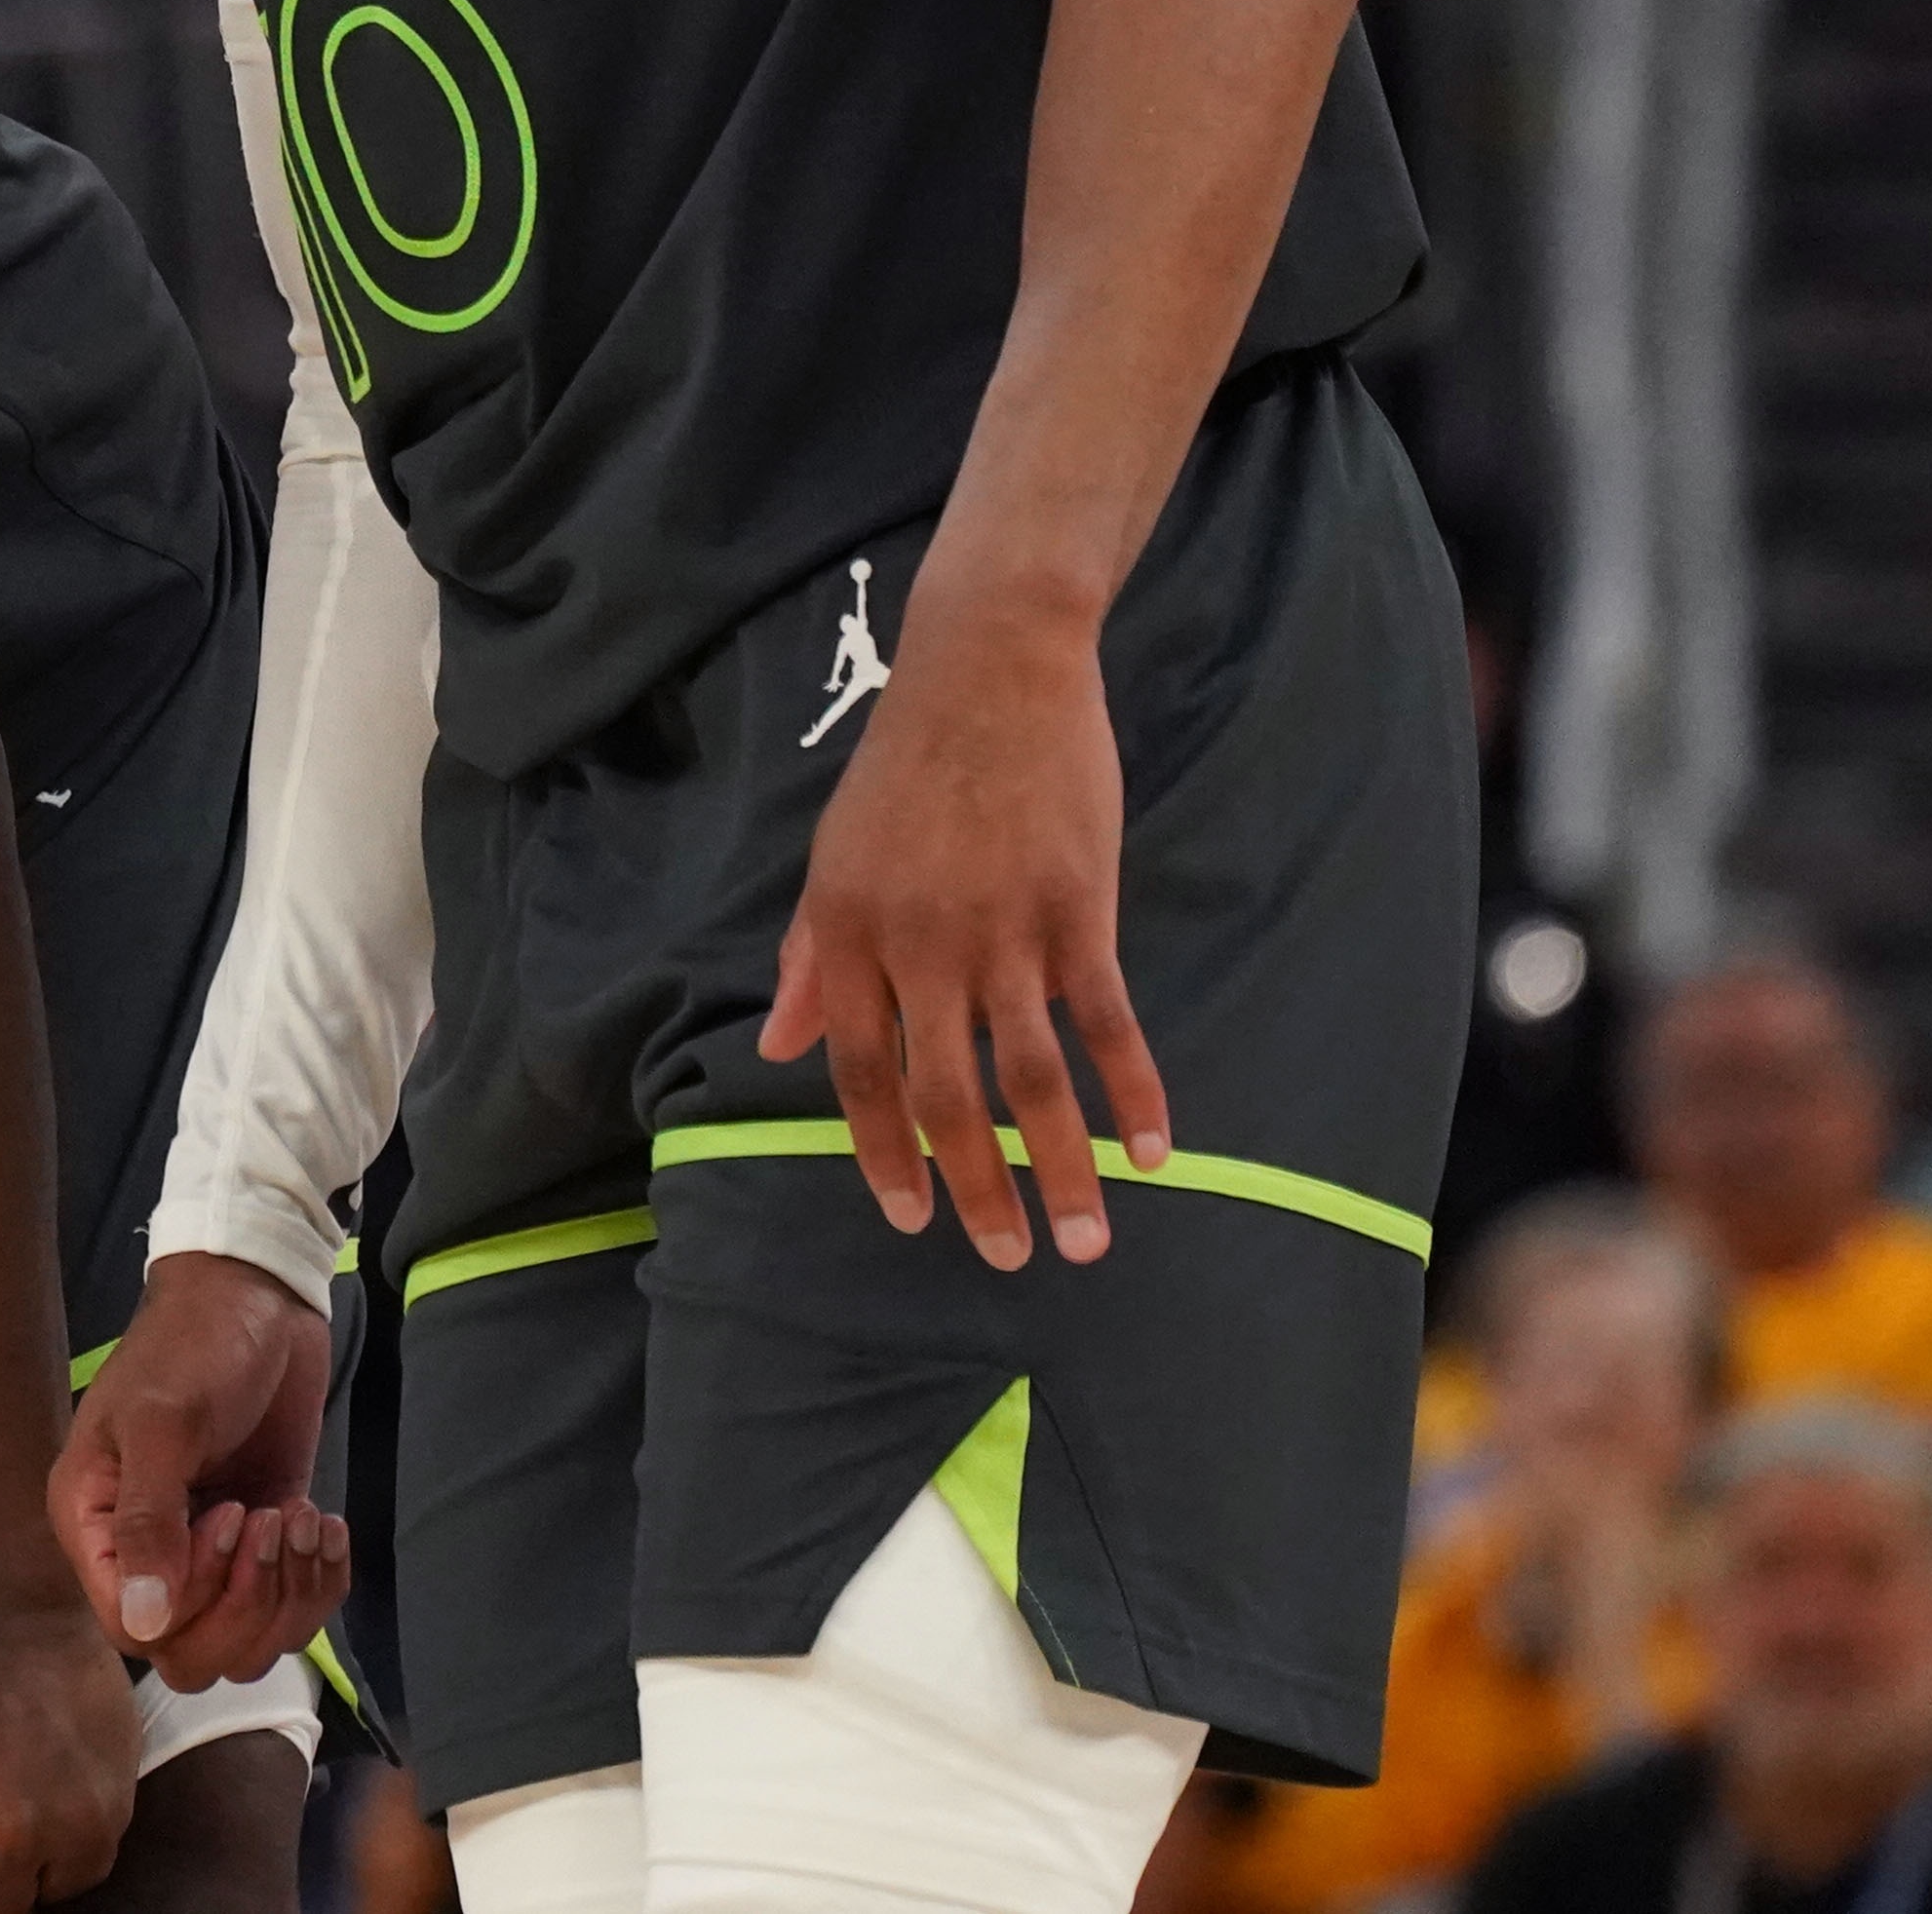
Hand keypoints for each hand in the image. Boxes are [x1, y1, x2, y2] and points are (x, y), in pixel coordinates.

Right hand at [51, 1254, 349, 1689]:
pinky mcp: (264, 1544)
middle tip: (268, 1520)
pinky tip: (325, 1520)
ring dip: (289, 1596)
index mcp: (95, 1526)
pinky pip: (292, 1612)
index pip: (133, 1629)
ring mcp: (209, 1555)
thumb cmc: (195, 1347)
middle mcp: (145, 1556)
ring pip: (247, 1647)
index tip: (228, 1518)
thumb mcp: (163, 1423)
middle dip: (247, 1608)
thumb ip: (149, 1523)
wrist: (257, 1296)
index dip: (192, 1601)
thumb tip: (143, 1624)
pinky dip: (321, 1583)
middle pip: (192, 1656)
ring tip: (301, 1515)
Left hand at [760, 585, 1167, 1268]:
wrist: (987, 670)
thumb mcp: (833, 858)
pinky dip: (1136, 1092)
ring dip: (1062, 1170)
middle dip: (976, 1189)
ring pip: (1034, 1079)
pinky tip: (1156, 1152)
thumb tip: (775, 1046)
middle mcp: (918, 946)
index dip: (883, 1152)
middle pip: (946, 1097)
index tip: (911, 1217)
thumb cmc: (905, 768)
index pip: (859, 1072)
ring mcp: (1003, 932)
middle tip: (1003, 1259)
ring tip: (1086, 1241)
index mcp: (847, 934)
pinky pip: (1107, 1022)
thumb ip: (807, 960)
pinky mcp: (1078, 911)